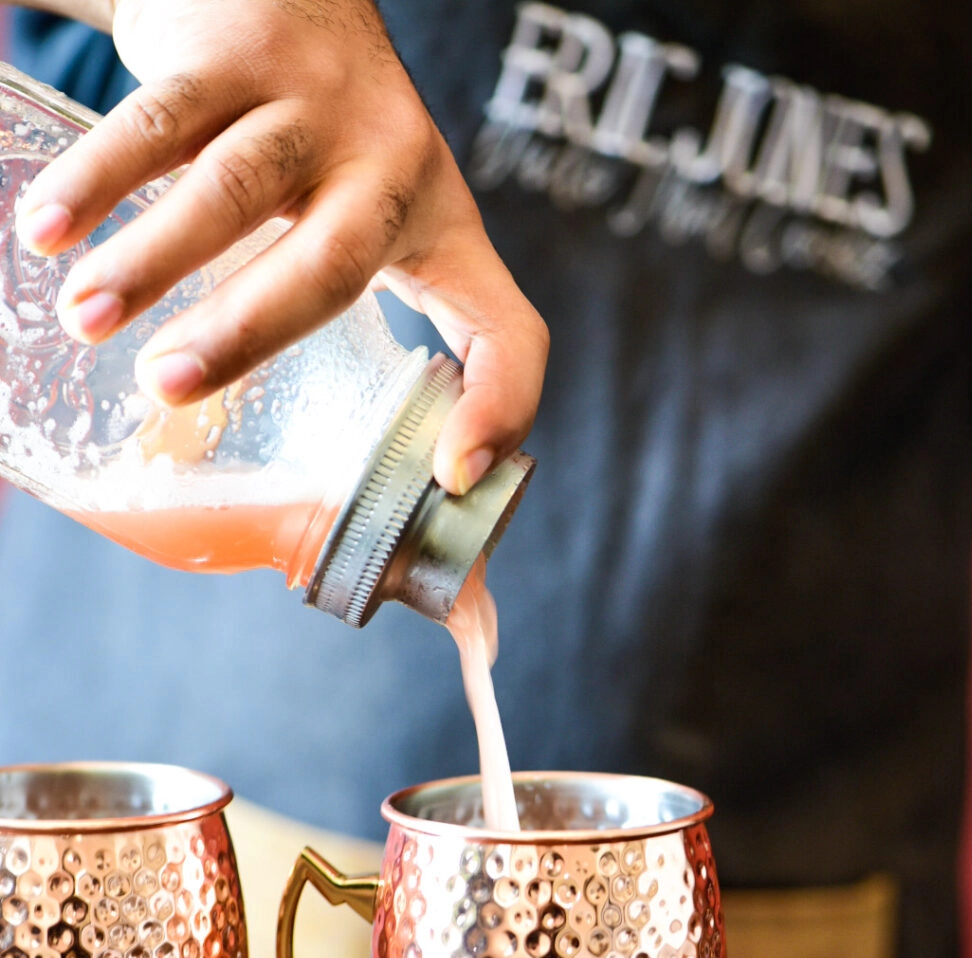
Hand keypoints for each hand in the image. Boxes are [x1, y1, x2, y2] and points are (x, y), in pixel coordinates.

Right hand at [15, 0, 547, 493]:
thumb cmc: (327, 152)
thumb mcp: (376, 227)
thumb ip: (349, 321)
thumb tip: (352, 464)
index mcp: (442, 232)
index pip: (509, 329)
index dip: (501, 407)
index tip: (450, 476)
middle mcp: (391, 166)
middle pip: (332, 266)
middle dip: (244, 332)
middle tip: (166, 388)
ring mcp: (314, 104)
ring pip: (230, 187)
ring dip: (149, 260)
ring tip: (85, 318)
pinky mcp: (235, 53)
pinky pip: (160, 123)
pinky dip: (98, 180)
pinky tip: (49, 229)